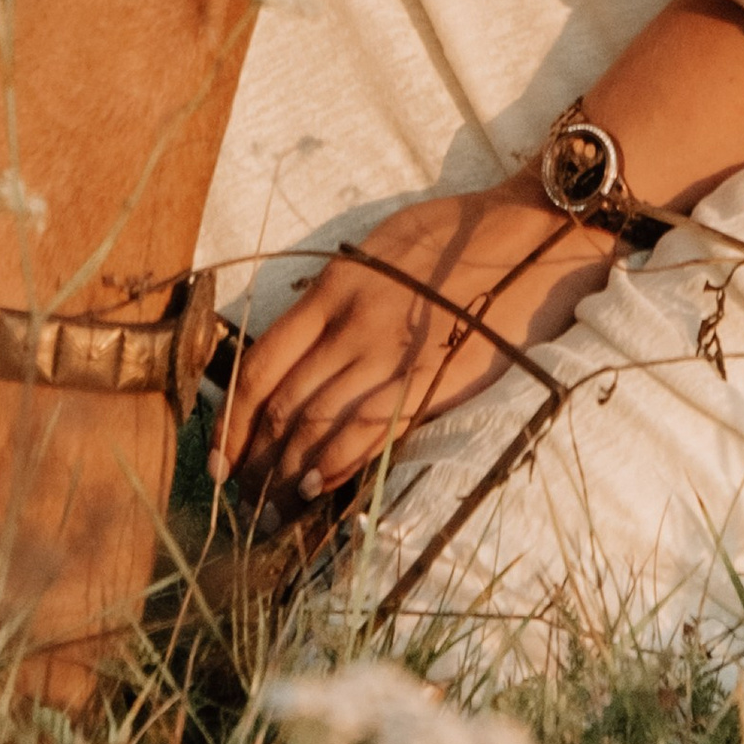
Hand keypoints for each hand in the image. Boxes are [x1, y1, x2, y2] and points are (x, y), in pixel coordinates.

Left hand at [218, 182, 616, 509]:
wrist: (525, 235)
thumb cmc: (451, 236)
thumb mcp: (375, 250)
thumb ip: (332, 298)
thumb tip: (293, 348)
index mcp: (334, 289)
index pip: (260, 364)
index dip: (232, 419)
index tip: (218, 455)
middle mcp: (354, 326)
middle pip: (283, 405)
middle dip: (254, 458)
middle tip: (240, 494)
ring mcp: (392, 358)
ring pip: (319, 426)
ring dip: (287, 474)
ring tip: (271, 507)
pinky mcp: (431, 384)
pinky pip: (371, 434)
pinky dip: (336, 466)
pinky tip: (316, 489)